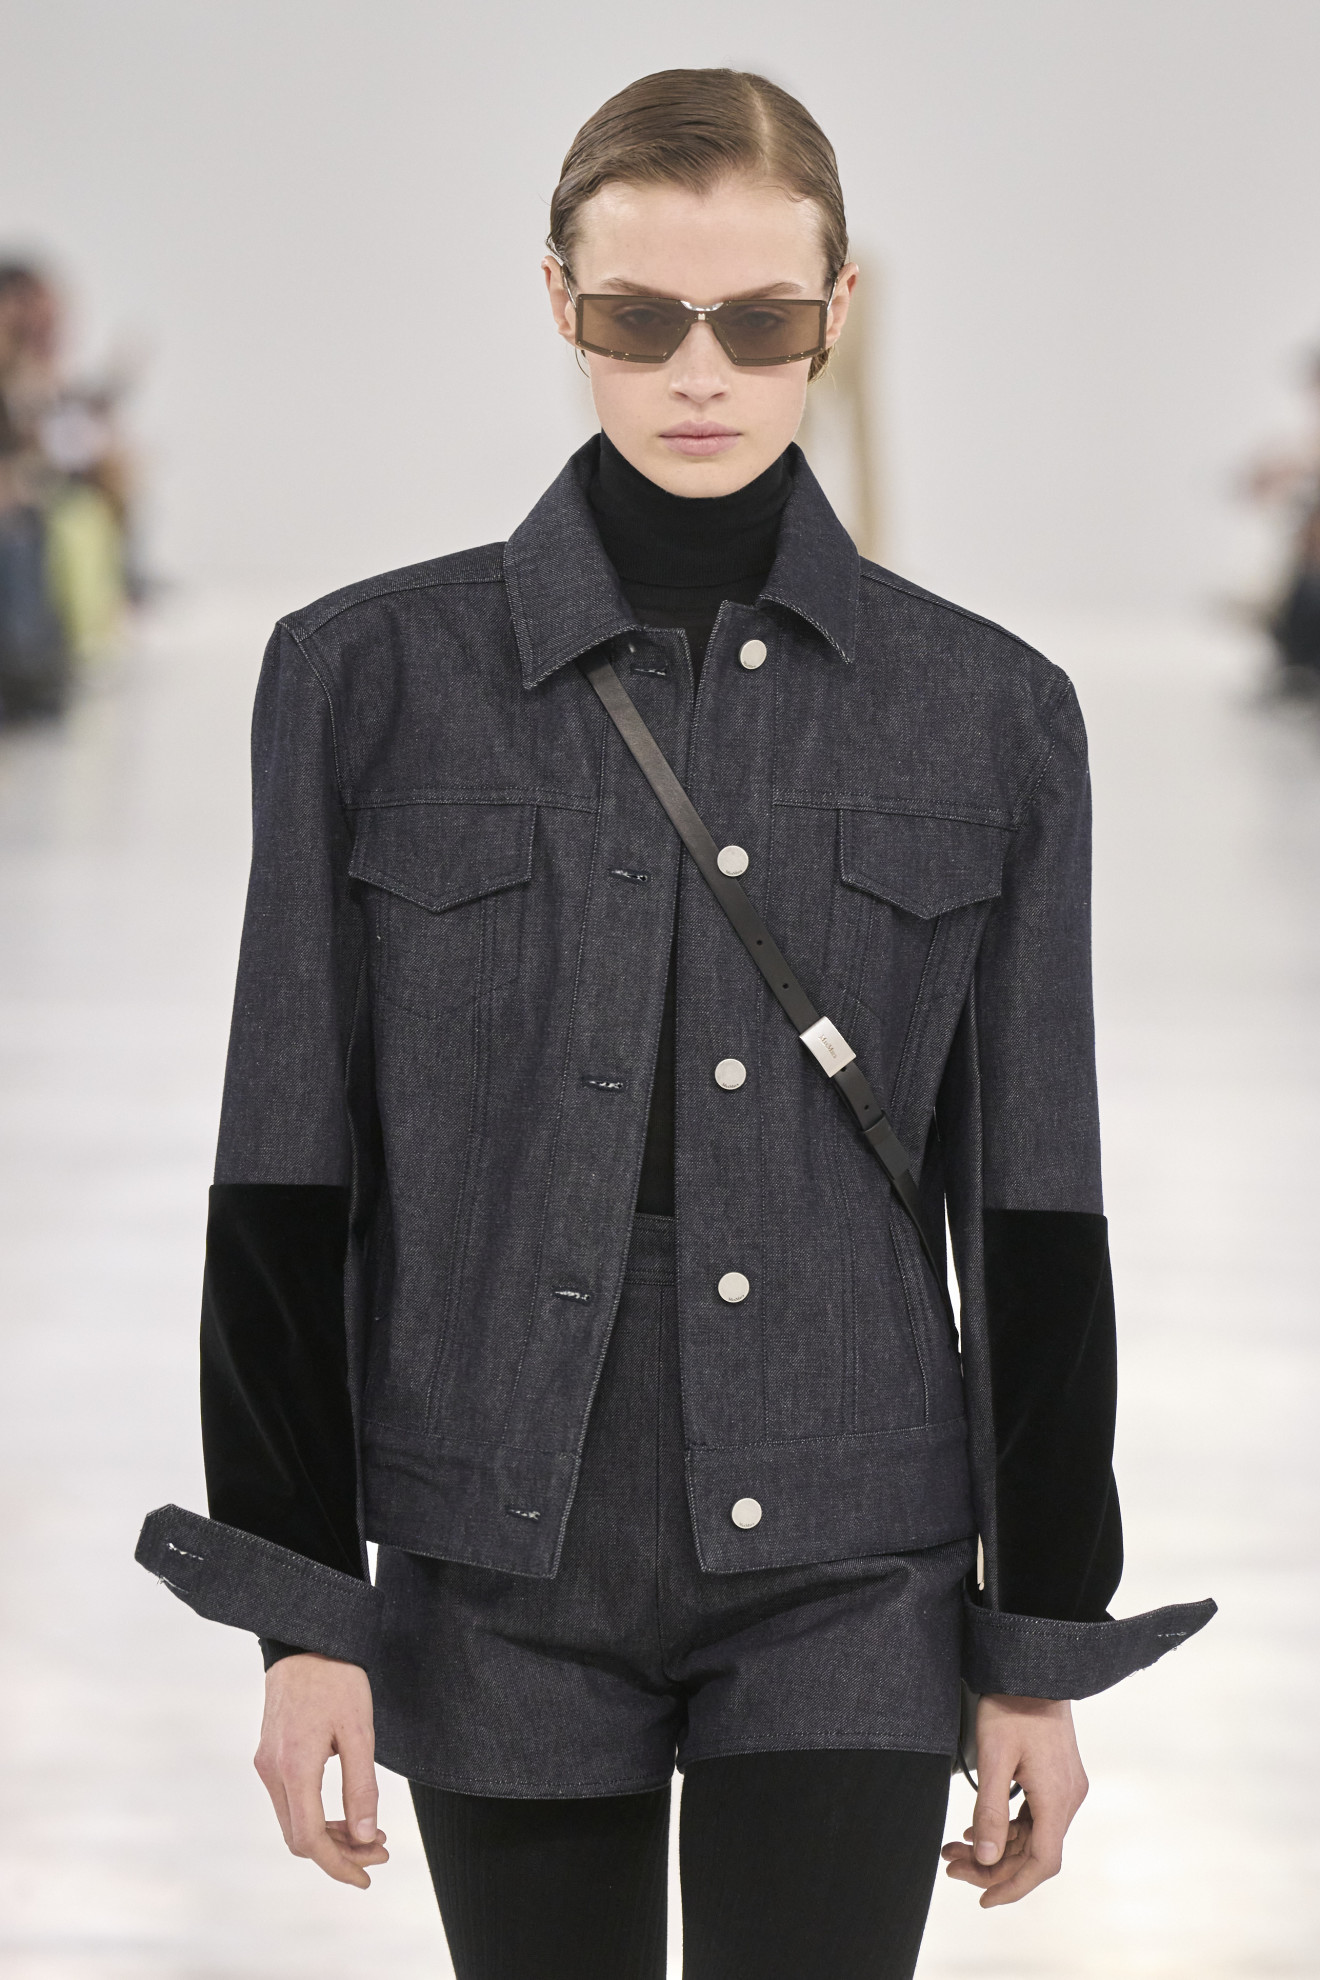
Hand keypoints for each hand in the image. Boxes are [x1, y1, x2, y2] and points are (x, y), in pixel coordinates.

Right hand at [254, 1653, 387, 1887]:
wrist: (304, 1639)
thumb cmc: (337, 1679)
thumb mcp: (359, 1731)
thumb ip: (361, 1786)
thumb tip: (365, 1836)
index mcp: (295, 1768)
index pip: (311, 1839)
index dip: (339, 1865)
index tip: (368, 1876)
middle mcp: (272, 1772)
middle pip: (300, 1838)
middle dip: (340, 1853)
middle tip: (380, 1849)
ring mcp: (267, 1764)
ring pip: (293, 1821)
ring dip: (330, 1835)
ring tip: (370, 1832)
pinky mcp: (269, 1755)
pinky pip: (290, 1801)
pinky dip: (316, 1814)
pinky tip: (345, 1809)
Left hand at [942, 1693, 1087, 1906]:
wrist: (1033, 1667)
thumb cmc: (1013, 1705)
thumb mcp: (995, 1757)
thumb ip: (990, 1810)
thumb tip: (984, 1858)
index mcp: (1057, 1798)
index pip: (1042, 1863)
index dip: (1012, 1886)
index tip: (982, 1899)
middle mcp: (1069, 1798)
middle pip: (1034, 1852)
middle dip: (992, 1865)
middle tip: (950, 1866)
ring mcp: (1065, 1787)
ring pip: (1032, 1835)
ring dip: (996, 1846)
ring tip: (954, 1848)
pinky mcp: (1057, 1777)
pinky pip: (1034, 1816)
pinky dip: (1007, 1828)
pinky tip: (977, 1828)